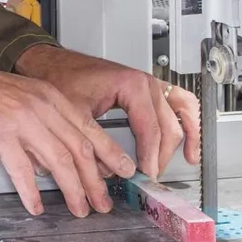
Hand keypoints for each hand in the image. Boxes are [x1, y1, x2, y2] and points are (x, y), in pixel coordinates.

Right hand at [0, 52, 136, 218]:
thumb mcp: (19, 99)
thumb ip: (41, 125)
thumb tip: (52, 161)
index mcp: (48, 96)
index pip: (89, 128)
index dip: (110, 154)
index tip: (123, 171)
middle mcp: (40, 106)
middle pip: (79, 148)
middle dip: (96, 181)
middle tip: (103, 202)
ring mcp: (21, 120)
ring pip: (59, 161)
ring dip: (73, 189)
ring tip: (79, 208)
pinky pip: (22, 169)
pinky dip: (31, 191)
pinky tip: (36, 205)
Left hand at [14, 45, 199, 179]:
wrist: (53, 63)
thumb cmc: (61, 78)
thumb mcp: (74, 115)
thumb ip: (94, 144)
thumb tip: (111, 172)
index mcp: (131, 85)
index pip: (150, 129)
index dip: (150, 157)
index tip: (146, 177)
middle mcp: (146, 82)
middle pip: (168, 126)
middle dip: (161, 155)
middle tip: (151, 178)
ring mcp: (150, 84)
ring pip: (179, 116)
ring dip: (183, 140)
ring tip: (184, 162)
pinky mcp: (149, 89)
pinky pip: (180, 104)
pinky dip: (189, 122)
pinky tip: (189, 141)